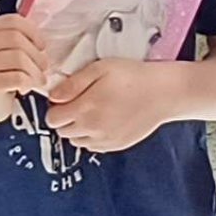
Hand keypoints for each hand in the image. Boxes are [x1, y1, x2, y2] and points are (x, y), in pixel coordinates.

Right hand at [0, 15, 49, 104]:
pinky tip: (25, 89)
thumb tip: (43, 39)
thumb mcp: (2, 53)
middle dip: (36, 54)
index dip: (32, 31)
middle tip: (43, 67)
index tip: (41, 45)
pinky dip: (28, 83)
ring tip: (37, 80)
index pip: (12, 21)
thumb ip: (17, 41)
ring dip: (35, 71)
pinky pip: (18, 78)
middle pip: (16, 38)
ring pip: (19, 58)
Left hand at [44, 58, 172, 153]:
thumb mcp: (99, 69)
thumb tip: (53, 97)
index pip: (52, 119)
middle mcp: (93, 129)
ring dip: (77, 129)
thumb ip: (73, 84)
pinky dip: (92, 136)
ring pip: (76, 141)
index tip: (65, 99)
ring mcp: (105, 140)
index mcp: (85, 109)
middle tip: (79, 103)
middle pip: (62, 132)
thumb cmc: (133, 77)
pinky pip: (93, 146)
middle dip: (64, 119)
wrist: (163, 93)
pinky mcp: (116, 145)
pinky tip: (103, 121)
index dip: (55, 107)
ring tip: (92, 112)